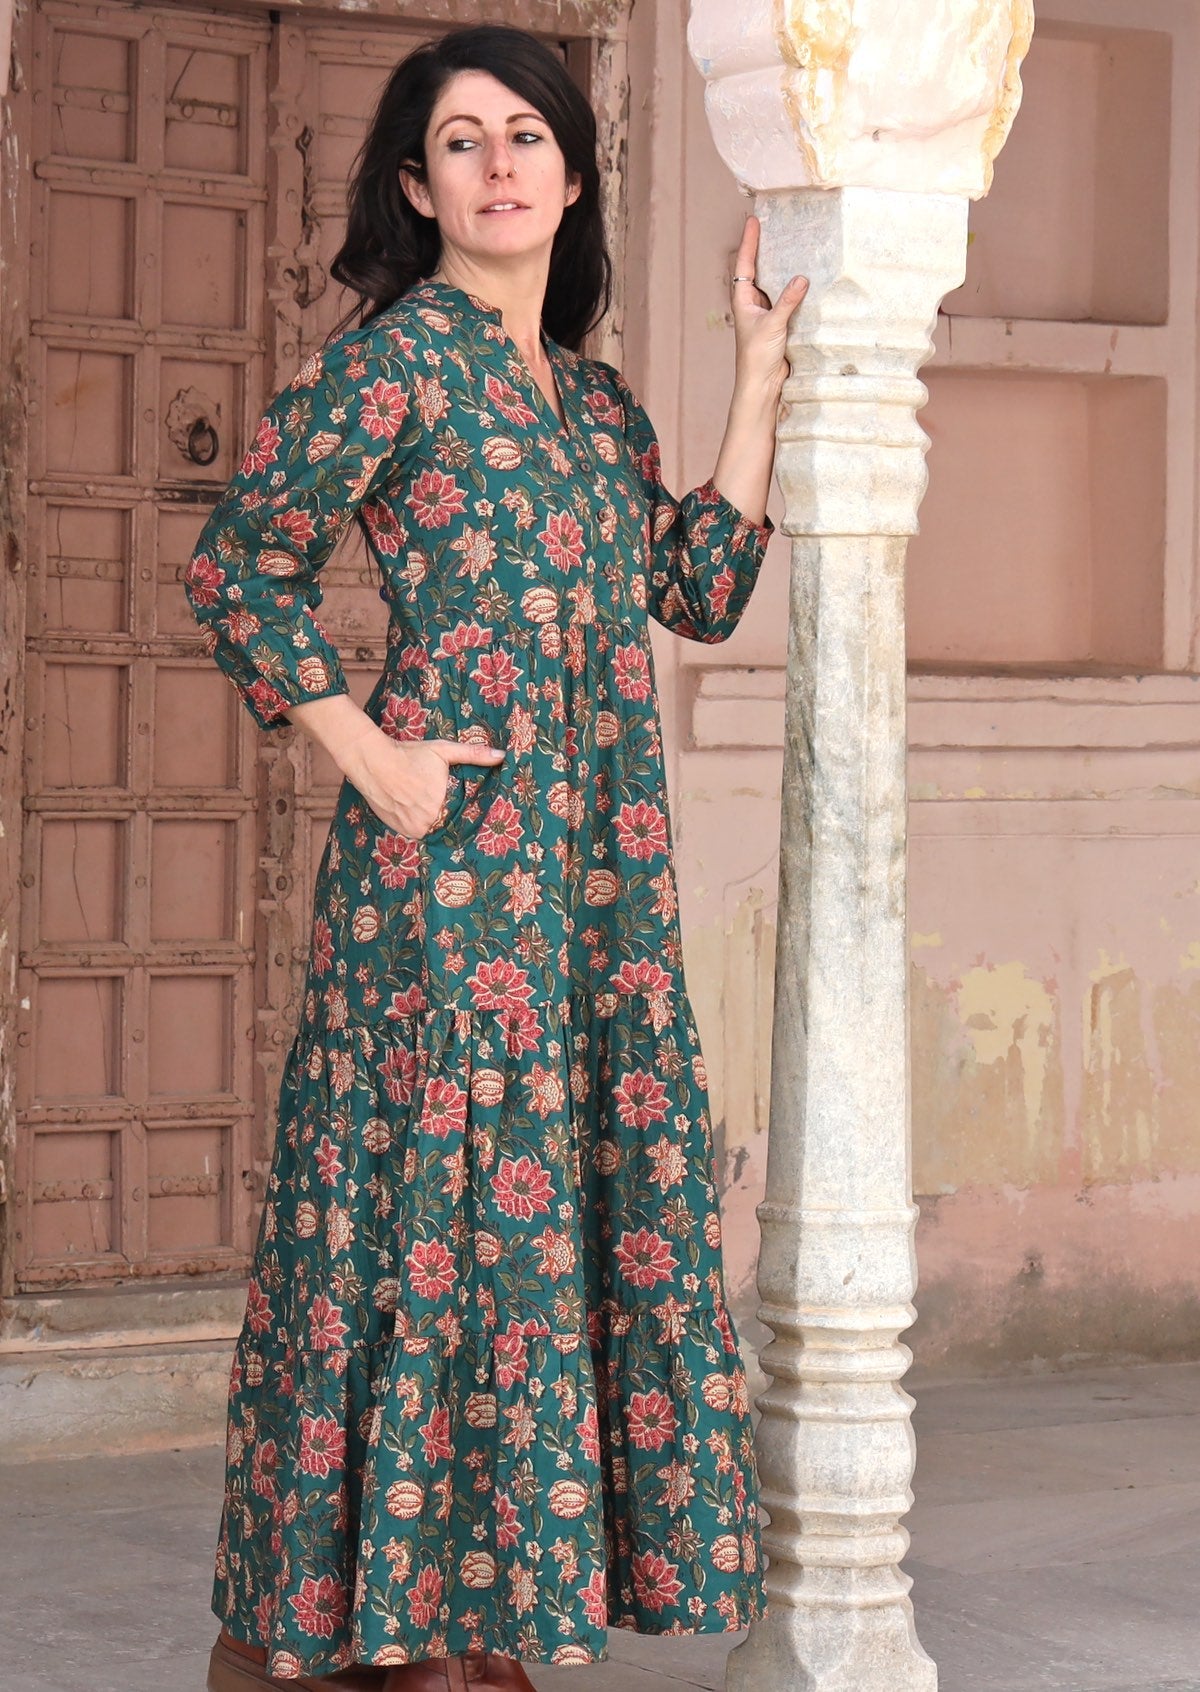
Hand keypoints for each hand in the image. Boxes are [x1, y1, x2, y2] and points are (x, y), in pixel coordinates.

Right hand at [344, 727, 504, 837]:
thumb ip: (474, 754)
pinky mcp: (400, 830)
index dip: (468, 811)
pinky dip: (422, 824)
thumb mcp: (443, 751)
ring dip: (437, 822)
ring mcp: (412, 828)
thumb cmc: (410, 754)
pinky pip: (419, 832)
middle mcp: (428, 821)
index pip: (464, 815)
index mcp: (442, 804)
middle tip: (449, 805)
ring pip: (434, 829)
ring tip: (436, 809)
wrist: (373, 762)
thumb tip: (502, 755)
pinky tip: (421, 811)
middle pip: (448, 823)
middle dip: (452, 816)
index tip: (472, 808)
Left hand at [730, 214, 808, 394]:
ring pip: (772, 283)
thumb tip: (802, 278)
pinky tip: (804, 276)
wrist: (762, 384)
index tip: (753, 219)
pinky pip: (786, 298)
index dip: (749, 241)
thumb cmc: (757, 356)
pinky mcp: (779, 322)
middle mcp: (752, 303)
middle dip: (764, 248)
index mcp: (743, 300)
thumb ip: (787, 301)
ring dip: (780, 266)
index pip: (744, 264)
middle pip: (757, 269)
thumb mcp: (772, 325)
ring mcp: (765, 312)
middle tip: (772, 224)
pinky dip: (793, 286)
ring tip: (790, 242)